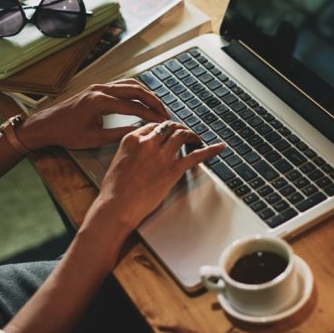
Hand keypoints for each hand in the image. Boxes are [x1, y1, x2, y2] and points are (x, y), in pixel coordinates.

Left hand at [20, 80, 168, 150]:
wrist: (46, 125)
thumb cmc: (65, 133)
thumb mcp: (94, 139)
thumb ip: (120, 134)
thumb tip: (140, 133)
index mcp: (99, 102)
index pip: (133, 106)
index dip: (150, 115)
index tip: (162, 122)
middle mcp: (100, 90)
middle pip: (136, 90)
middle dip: (153, 101)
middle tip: (165, 113)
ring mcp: (98, 87)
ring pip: (130, 84)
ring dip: (146, 94)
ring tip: (158, 107)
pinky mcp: (97, 88)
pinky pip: (122, 85)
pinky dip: (136, 91)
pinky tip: (142, 99)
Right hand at [98, 121, 225, 227]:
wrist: (117, 206)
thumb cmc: (114, 189)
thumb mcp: (118, 161)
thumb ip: (132, 150)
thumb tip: (142, 150)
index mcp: (132, 139)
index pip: (153, 126)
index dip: (164, 129)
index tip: (169, 132)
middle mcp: (148, 143)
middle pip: (169, 127)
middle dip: (179, 128)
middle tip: (185, 132)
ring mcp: (162, 155)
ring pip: (182, 135)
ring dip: (192, 135)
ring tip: (196, 139)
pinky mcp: (173, 170)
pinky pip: (196, 155)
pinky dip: (210, 150)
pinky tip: (218, 147)